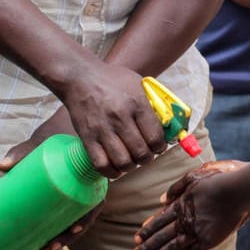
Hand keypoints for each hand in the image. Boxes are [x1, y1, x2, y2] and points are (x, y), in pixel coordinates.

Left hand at [0, 110, 102, 249]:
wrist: (69, 116)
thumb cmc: (58, 129)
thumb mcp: (44, 139)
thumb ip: (24, 151)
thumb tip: (0, 167)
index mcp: (92, 174)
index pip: (94, 204)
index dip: (83, 221)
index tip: (69, 231)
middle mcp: (90, 185)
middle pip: (84, 217)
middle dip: (67, 236)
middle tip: (47, 248)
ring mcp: (82, 188)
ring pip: (76, 218)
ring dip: (63, 236)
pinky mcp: (72, 188)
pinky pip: (71, 211)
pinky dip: (62, 225)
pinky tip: (50, 239)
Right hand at [51, 61, 165, 176]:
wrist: (79, 78)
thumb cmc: (112, 81)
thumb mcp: (138, 84)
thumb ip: (154, 104)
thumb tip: (169, 125)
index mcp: (136, 103)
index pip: (156, 137)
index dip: (160, 146)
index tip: (158, 146)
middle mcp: (120, 118)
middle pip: (141, 153)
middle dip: (147, 158)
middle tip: (145, 154)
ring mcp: (102, 129)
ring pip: (123, 162)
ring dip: (131, 166)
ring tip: (131, 160)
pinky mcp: (87, 138)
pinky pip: (101, 165)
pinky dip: (111, 171)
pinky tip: (116, 167)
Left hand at [133, 160, 248, 249]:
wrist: (236, 191)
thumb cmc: (216, 182)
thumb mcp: (192, 178)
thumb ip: (175, 189)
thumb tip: (162, 200)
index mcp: (180, 206)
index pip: (158, 221)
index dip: (147, 231)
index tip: (136, 238)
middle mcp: (184, 221)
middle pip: (162, 236)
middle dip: (147, 247)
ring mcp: (196, 232)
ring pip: (173, 246)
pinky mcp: (209, 240)